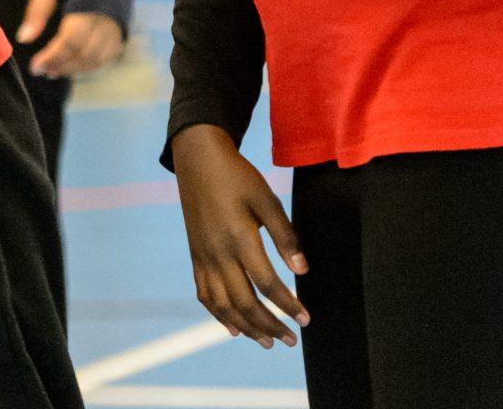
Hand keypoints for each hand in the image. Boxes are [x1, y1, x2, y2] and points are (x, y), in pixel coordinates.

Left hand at [16, 0, 128, 77]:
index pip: (71, 39)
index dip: (53, 56)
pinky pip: (107, 57)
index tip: (35, 67)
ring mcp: (116, 26)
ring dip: (75, 69)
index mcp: (88, 3)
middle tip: (42, 71)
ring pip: (98, 58)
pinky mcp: (121, 31)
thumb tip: (23, 38)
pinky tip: (72, 67)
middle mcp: (106, 18)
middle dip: (62, 65)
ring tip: (54, 71)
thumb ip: (37, 10)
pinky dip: (89, 66)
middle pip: (85, 52)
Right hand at [170, 125, 309, 348]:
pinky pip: (204, 293)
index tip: (306, 320)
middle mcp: (217, 252)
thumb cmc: (237, 177)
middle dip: (269, 326)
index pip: (267, 283)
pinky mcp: (196, 255)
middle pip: (244, 302)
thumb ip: (285, 237)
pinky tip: (233, 327)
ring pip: (222, 304)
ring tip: (267, 342)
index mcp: (238, 237)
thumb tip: (302, 271)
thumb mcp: (267, 200)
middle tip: (291, 340)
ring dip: (246, 327)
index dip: (288, 305)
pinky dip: (218, 314)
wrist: (197, 159)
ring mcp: (203, 256)